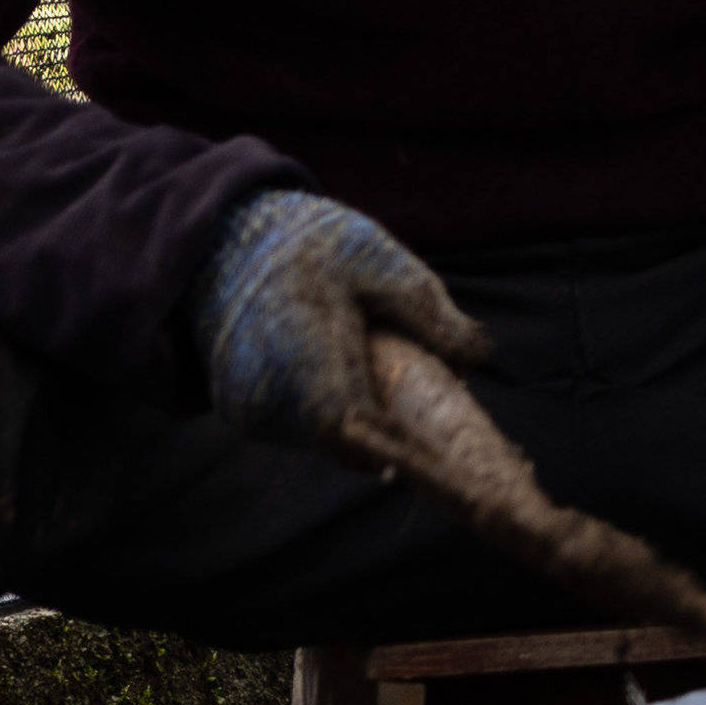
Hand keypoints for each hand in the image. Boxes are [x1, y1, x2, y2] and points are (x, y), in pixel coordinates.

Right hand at [196, 190, 492, 455]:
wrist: (226, 243)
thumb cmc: (310, 247)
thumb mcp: (378, 260)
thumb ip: (428, 311)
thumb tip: (479, 357)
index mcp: (300, 356)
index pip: (357, 427)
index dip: (405, 449)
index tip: (451, 461)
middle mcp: (265, 396)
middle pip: (348, 441)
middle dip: (394, 432)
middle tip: (437, 414)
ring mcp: (248, 411)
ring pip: (327, 439)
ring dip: (363, 419)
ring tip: (385, 377)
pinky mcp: (242, 414)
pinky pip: (302, 428)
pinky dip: (333, 411)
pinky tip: (348, 377)